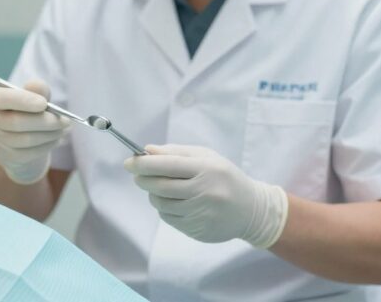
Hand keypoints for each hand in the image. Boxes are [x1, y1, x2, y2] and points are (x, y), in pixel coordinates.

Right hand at [0, 80, 69, 184]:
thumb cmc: (27, 112)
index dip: (23, 100)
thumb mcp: (33, 98)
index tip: (44, 103)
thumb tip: (38, 86)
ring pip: (24, 140)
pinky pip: (28, 153)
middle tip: (65, 120)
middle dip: (44, 122)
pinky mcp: (5, 157)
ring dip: (49, 134)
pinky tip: (55, 139)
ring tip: (64, 129)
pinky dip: (46, 146)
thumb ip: (37, 90)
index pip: (2, 98)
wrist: (20, 139)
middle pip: (16, 122)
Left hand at [124, 144, 288, 247]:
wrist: (251, 210)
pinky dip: (164, 208)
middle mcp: (204, 192)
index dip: (144, 164)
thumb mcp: (206, 157)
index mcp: (207, 169)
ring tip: (159, 188)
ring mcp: (201, 214)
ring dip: (153, 194)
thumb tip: (147, 151)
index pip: (167, 165)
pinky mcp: (198, 230)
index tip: (129, 162)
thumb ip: (176, 152)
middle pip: (160, 186)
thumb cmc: (224, 177)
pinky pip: (169, 218)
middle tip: (137, 174)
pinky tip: (174, 202)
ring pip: (161, 204)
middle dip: (142, 179)